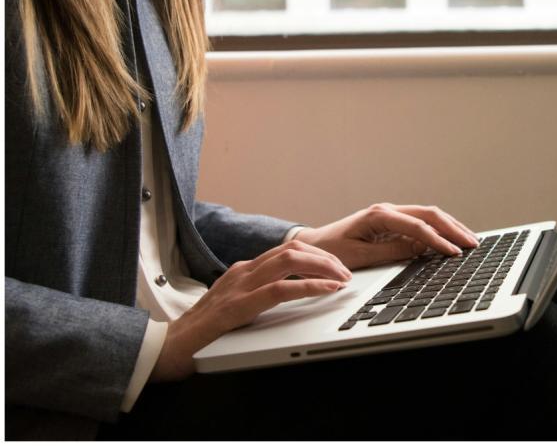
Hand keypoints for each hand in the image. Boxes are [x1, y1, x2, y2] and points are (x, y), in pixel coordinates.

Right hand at [150, 240, 351, 381]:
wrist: (166, 349)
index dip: (318, 255)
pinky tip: (327, 291)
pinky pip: (281, 289)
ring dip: (323, 267)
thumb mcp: (238, 306)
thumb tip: (294, 293)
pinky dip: (310, 287)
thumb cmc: (203, 333)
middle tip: (347, 272)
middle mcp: (243, 271)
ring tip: (342, 279)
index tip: (338, 267)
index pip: (288, 250)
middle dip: (326, 257)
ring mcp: (239, 286)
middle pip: (293, 248)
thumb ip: (260, 295)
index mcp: (244, 270)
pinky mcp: (238, 306)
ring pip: (290, 260)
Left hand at [295, 203, 478, 269]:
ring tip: (469, 240)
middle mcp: (387, 210)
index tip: (453, 252)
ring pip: (428, 216)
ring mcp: (391, 215)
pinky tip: (452, 239)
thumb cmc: (331, 250)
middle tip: (472, 243)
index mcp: (379, 215)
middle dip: (453, 228)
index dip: (438, 239)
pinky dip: (439, 230)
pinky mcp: (392, 223)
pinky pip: (421, 223)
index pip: (417, 225)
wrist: (313, 245)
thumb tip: (419, 250)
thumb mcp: (360, 256)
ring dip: (450, 227)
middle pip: (429, 214)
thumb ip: (390, 252)